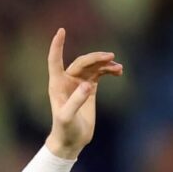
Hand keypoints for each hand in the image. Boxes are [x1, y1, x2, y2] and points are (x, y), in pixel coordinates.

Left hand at [45, 28, 122, 158]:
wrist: (71, 141)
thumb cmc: (65, 130)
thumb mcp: (68, 117)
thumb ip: (77, 101)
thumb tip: (89, 85)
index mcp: (56, 85)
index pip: (55, 61)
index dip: (57, 46)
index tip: (61, 30)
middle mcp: (66, 81)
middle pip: (81, 62)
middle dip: (95, 57)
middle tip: (111, 57)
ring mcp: (78, 84)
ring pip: (92, 66)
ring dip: (105, 64)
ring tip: (118, 68)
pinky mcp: (89, 89)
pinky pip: (99, 73)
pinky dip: (108, 71)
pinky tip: (118, 72)